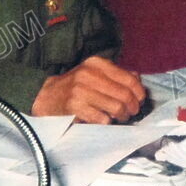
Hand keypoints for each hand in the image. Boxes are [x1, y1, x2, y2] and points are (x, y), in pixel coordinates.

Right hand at [31, 56, 145, 123]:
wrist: (47, 97)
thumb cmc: (75, 87)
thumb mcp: (93, 73)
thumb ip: (116, 74)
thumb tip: (137, 80)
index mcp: (95, 64)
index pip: (130, 80)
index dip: (139, 94)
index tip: (138, 101)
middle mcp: (87, 74)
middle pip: (125, 95)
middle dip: (132, 108)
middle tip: (129, 113)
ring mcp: (80, 90)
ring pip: (117, 108)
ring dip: (121, 116)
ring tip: (117, 117)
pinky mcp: (74, 106)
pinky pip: (103, 119)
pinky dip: (106, 122)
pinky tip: (102, 119)